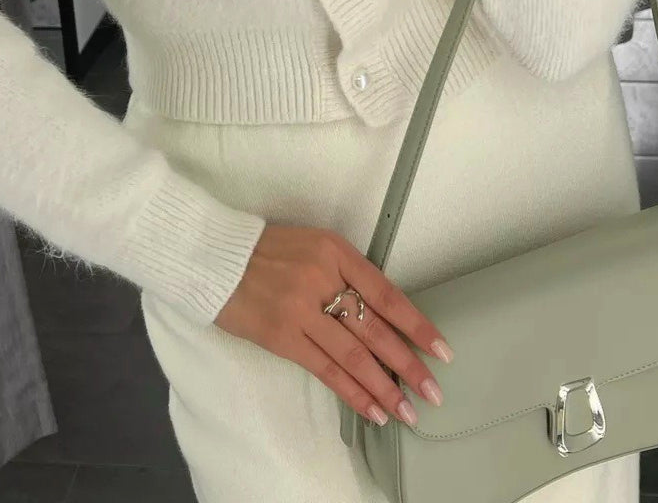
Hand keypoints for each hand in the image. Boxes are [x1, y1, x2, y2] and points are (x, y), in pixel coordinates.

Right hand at [213, 222, 451, 427]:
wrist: (216, 256)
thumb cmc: (268, 250)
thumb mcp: (314, 247)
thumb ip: (345, 275)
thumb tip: (383, 317)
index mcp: (336, 251)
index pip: (386, 294)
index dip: (416, 325)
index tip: (441, 350)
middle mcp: (322, 278)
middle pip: (375, 329)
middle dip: (409, 364)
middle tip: (434, 391)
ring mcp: (301, 309)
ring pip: (354, 355)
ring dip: (384, 387)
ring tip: (408, 411)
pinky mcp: (281, 336)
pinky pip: (325, 369)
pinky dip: (352, 392)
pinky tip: (372, 408)